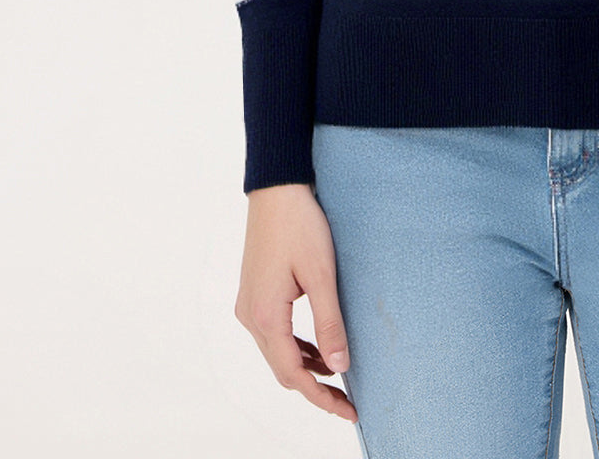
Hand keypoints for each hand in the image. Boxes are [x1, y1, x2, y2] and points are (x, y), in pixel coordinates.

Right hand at [234, 182, 358, 422]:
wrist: (277, 188)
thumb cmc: (300, 225)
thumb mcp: (321, 274)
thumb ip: (329, 323)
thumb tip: (340, 367)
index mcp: (266, 316)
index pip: (294, 375)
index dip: (322, 398)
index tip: (349, 411)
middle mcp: (250, 316)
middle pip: (283, 370)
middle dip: (315, 389)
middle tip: (348, 402)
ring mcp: (249, 305)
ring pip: (277, 354)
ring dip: (306, 368)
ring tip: (339, 376)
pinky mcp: (254, 294)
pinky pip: (274, 334)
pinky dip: (296, 347)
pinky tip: (318, 347)